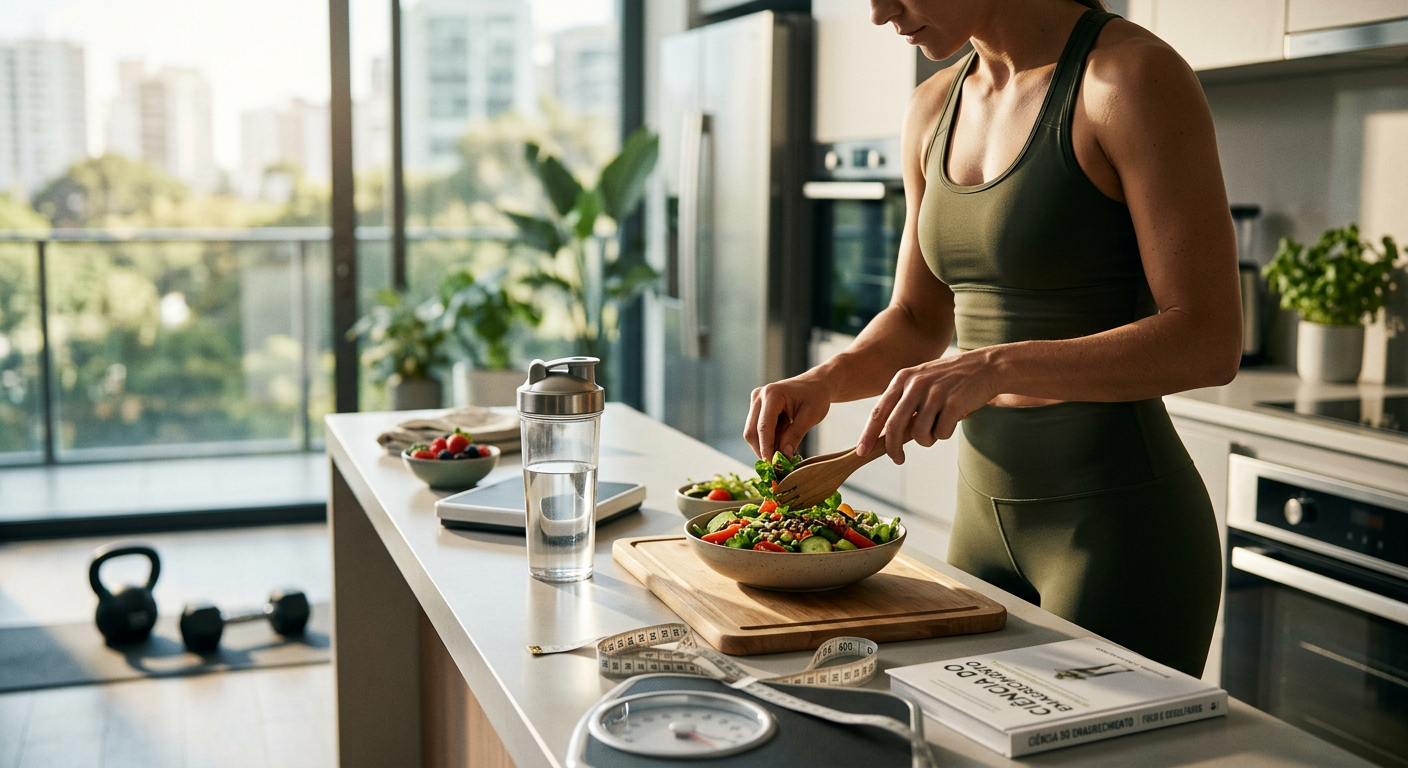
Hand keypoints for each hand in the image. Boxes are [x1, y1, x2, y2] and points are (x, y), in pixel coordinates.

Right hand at [744, 376, 832, 458]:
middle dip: (763, 450)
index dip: (766, 448)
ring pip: (752, 433)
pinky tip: (782, 443)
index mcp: (772, 394)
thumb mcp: (810, 416)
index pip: (764, 427)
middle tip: (777, 467)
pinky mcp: (757, 408)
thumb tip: (784, 456)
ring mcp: (756, 402)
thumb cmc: (816, 396)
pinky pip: (758, 430)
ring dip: (766, 446)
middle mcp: (759, 396)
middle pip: (752, 431)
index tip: (772, 465)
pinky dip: (769, 440)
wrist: (816, 384)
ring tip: (784, 453)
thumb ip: (795, 435)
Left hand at [856, 349, 999, 464]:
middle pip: (894, 427)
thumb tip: (884, 435)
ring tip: (938, 426)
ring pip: (919, 435)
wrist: (985, 367)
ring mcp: (934, 394)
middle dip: (893, 449)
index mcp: (902, 379)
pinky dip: (945, 434)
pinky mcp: (953, 404)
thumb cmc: (949, 379)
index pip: (879, 411)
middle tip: (898, 459)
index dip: (868, 434)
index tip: (861, 451)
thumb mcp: (920, 382)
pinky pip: (941, 434)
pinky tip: (952, 420)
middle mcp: (915, 384)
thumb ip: (902, 403)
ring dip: (928, 439)